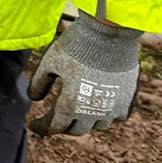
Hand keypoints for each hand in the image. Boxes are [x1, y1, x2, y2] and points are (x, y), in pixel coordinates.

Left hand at [28, 11, 140, 136]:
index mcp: (70, 105)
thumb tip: (34, 98)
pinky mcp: (127, 101)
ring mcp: (112, 109)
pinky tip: (99, 106)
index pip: (53, 127)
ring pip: (97, 125)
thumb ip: (39, 82)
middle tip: (55, 119)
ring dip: (86, 121)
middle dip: (63, 126)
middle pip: (76, 129)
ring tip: (78, 111)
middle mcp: (92, 113)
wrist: (109, 33)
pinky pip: (116, 117)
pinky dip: (106, 115)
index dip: (42, 127)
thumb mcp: (50, 61)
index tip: (34, 125)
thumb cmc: (76, 46)